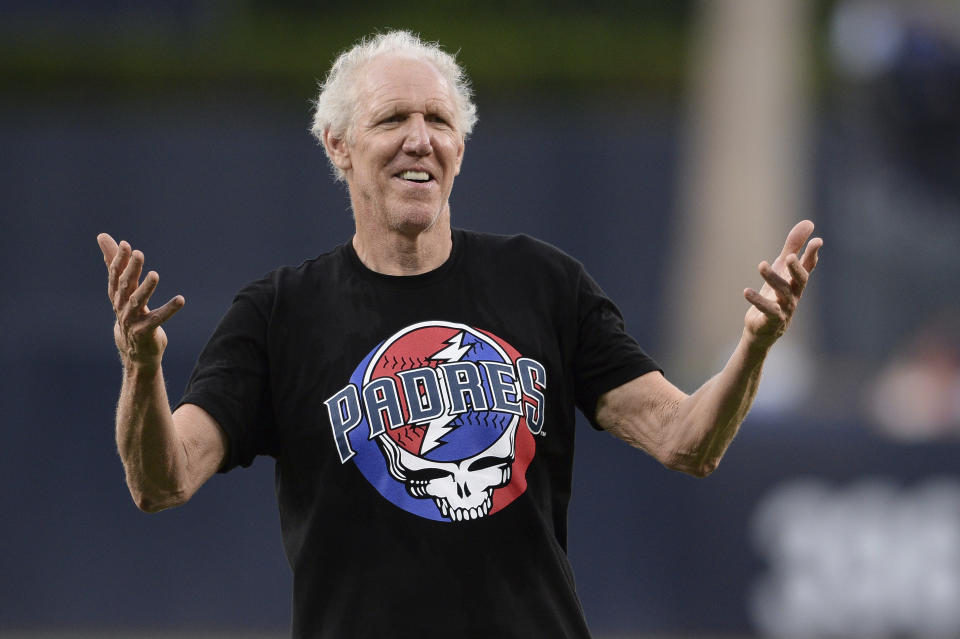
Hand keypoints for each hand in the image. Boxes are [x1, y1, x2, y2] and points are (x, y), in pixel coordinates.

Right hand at [97, 233, 184, 366]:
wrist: (134, 349)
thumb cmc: (130, 312)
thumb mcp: (122, 287)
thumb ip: (114, 262)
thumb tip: (102, 236)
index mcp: (116, 294)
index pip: (115, 274)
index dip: (119, 260)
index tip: (126, 245)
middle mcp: (121, 305)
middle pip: (125, 285)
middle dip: (131, 269)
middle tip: (139, 254)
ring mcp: (132, 320)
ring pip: (137, 301)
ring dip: (146, 288)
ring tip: (155, 274)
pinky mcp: (145, 331)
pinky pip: (157, 319)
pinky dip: (169, 309)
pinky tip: (181, 299)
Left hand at [743, 220, 821, 348]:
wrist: (761, 329)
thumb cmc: (774, 296)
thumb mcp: (781, 269)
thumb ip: (793, 247)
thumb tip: (809, 223)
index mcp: (796, 282)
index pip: (808, 267)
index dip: (812, 255)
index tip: (817, 241)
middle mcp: (794, 295)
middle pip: (801, 281)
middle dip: (797, 268)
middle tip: (789, 257)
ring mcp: (785, 309)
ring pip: (782, 293)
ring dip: (772, 278)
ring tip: (761, 264)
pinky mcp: (772, 321)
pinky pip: (767, 310)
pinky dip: (758, 301)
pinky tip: (746, 291)